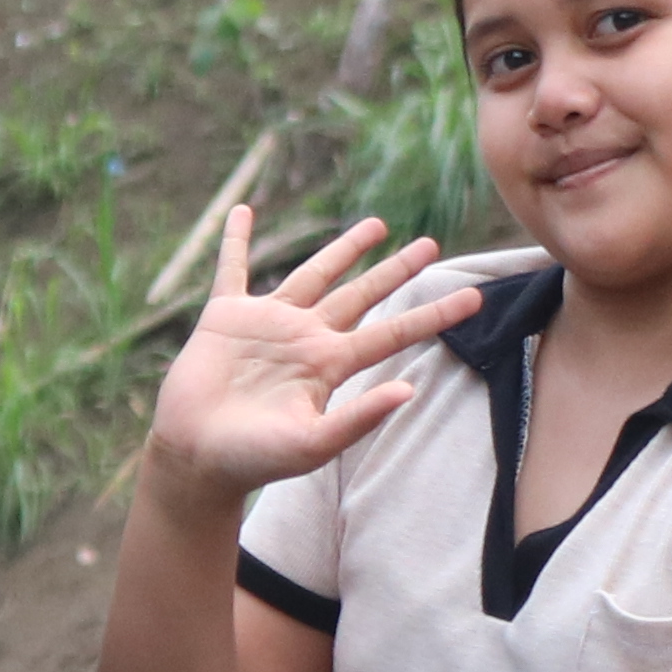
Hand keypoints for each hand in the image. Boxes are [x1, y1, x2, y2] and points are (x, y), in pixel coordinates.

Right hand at [142, 208, 479, 511]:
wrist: (197, 458)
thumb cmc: (254, 460)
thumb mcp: (312, 444)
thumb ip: (359, 418)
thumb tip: (409, 391)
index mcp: (331, 365)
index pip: (394, 332)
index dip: (434, 313)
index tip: (474, 297)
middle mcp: (307, 337)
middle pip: (362, 294)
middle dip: (395, 270)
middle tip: (429, 244)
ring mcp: (268, 323)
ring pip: (314, 273)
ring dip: (342, 249)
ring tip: (376, 225)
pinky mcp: (226, 317)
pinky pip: (233, 269)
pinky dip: (235, 240)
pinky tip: (243, 211)